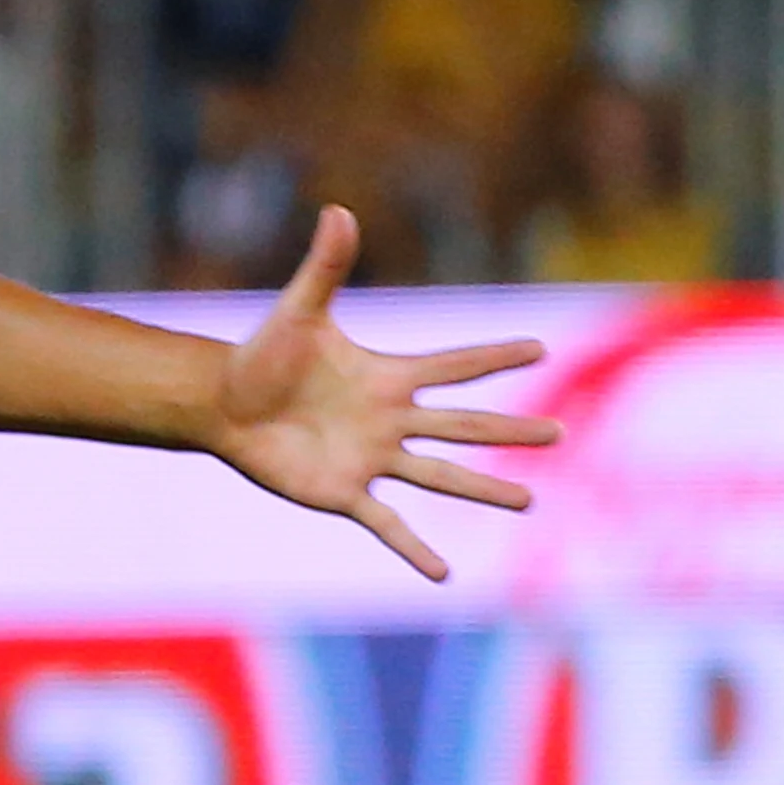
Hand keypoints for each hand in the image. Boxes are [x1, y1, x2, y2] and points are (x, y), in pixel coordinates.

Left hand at [210, 208, 559, 580]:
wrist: (224, 404)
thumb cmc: (261, 355)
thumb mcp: (300, 311)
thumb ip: (328, 266)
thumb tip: (338, 210)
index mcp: (388, 376)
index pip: (454, 366)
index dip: (495, 355)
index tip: (540, 346)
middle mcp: (391, 420)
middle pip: (464, 425)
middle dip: (511, 430)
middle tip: (559, 435)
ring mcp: (372, 459)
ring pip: (440, 476)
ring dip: (484, 488)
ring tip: (528, 500)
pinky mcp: (344, 492)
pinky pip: (387, 523)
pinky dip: (413, 549)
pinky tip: (443, 574)